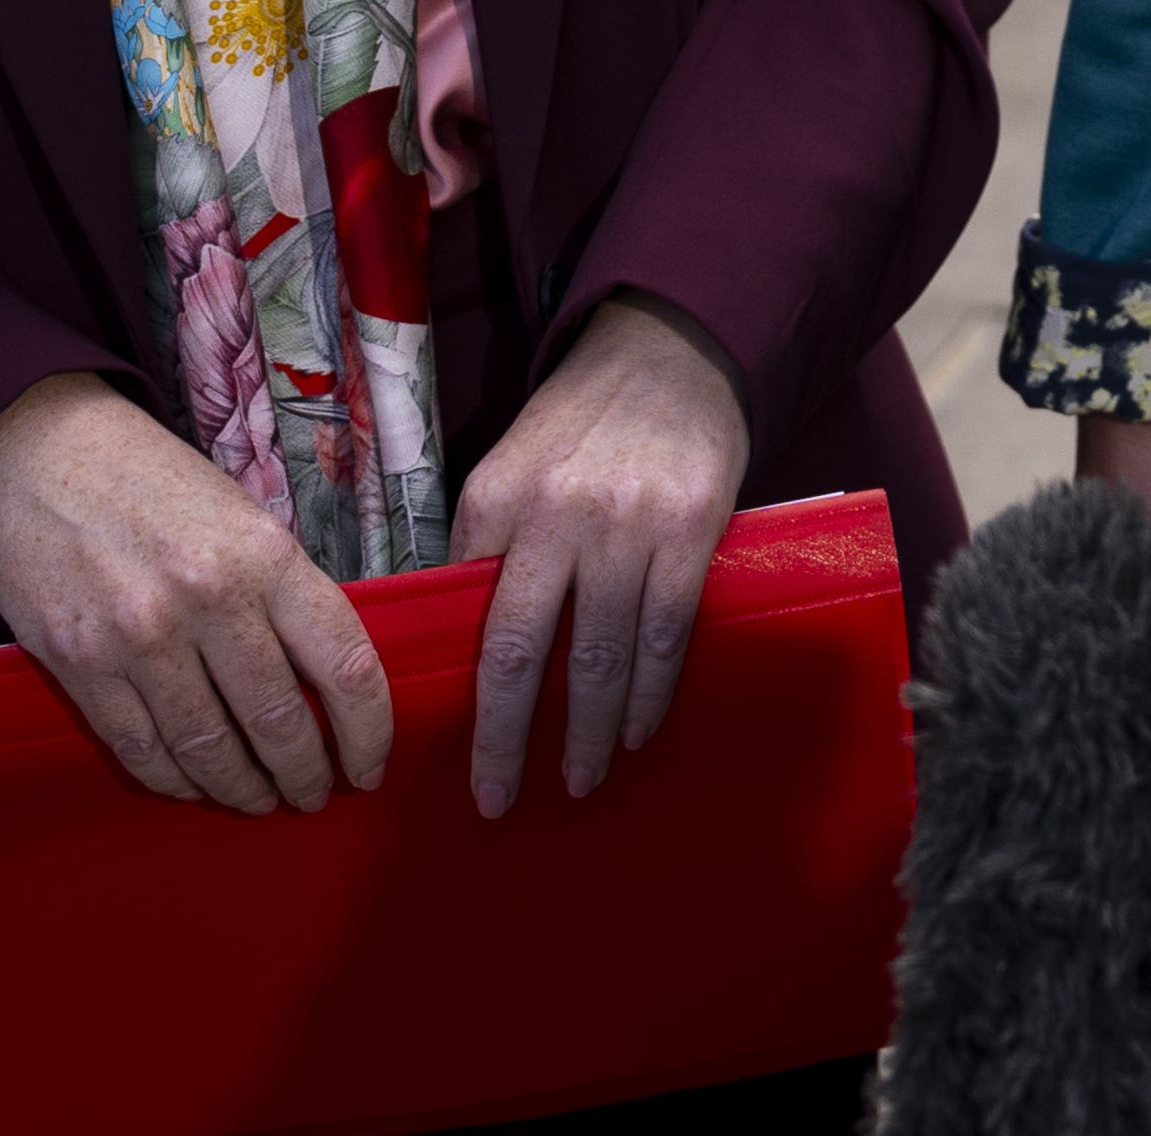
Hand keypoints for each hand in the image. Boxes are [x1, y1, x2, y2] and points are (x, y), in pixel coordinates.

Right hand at [0, 374, 392, 814]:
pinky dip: (173, 779)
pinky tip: (192, 786)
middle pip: (278, 722)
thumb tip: (325, 679)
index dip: (369, 732)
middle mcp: (208, 599)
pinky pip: (140, 748)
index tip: (369, 766)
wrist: (40, 454)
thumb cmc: (155, 485)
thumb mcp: (243, 518)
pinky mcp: (80, 664)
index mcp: (266, 557)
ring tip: (259, 800)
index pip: (346, 666)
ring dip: (241, 789)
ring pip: (208, 749)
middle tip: (313, 796)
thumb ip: (283, 593)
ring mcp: (140, 638)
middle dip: (304, 775)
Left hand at [450, 294, 750, 814]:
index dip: (466, 699)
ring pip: (601, 654)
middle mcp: (555, 515)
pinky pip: (666, 631)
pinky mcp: (689, 529)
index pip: (472, 620)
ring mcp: (626, 524)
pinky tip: (636, 730)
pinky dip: (650, 692)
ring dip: (590, 731)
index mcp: (497, 500)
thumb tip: (461, 636)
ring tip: (581, 778)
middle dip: (510, 740)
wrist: (668, 351)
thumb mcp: (509, 466)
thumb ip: (487, 544)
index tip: (461, 756)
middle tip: (501, 800)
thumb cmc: (580, 423)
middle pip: (523, 652)